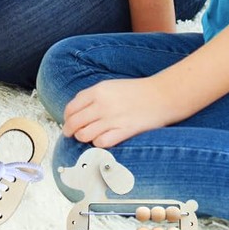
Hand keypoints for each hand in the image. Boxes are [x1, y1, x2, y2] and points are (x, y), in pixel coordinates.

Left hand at [62, 77, 183, 147]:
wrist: (162, 95)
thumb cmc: (136, 91)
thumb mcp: (110, 86)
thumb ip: (93, 96)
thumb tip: (77, 110)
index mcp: (97, 91)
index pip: (71, 107)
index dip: (66, 117)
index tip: (67, 121)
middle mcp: (102, 105)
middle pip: (75, 122)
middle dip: (69, 130)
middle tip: (69, 134)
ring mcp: (113, 119)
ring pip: (84, 134)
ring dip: (82, 137)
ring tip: (85, 137)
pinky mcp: (124, 131)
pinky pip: (101, 142)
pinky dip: (97, 143)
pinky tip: (100, 140)